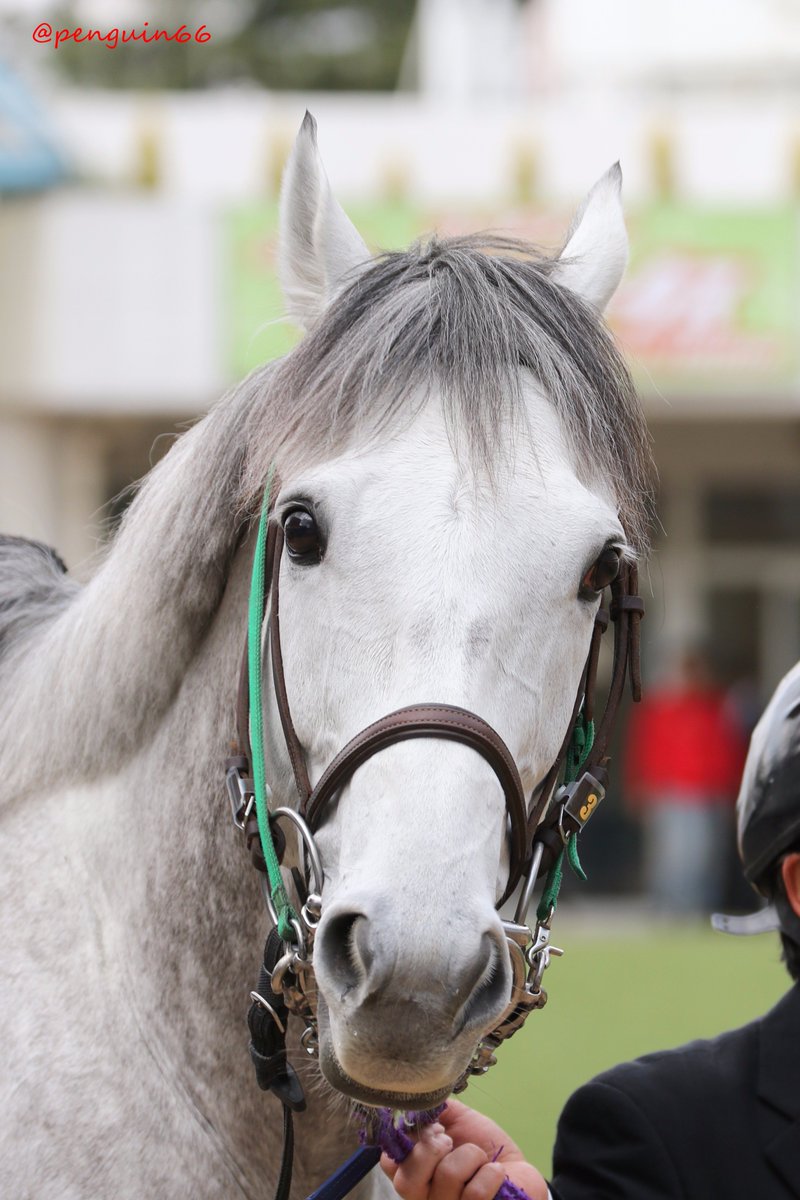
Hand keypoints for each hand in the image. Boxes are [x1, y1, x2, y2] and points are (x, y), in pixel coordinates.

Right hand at [380, 1100, 548, 1199]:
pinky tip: (495, 1172)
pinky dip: (490, 1173)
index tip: (432, 1129)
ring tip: (481, 1158)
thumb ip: (435, 1110)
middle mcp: (425, 1196)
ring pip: (447, 1177)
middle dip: (432, 1150)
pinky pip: (476, 1193)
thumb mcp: (457, 1120)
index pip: (389, 1164)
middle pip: (406, 1182)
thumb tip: (419, 1095)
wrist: (516, 1170)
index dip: (407, 1141)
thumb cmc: (484, 1147)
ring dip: (470, 1156)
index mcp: (415, 1172)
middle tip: (450, 1141)